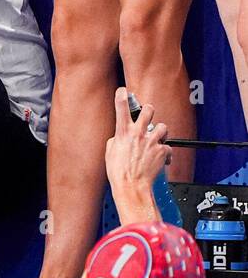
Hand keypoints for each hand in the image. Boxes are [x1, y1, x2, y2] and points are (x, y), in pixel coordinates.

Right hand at [104, 87, 169, 208]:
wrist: (132, 185)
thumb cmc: (119, 172)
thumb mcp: (110, 152)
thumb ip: (116, 140)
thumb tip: (120, 137)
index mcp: (123, 133)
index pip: (121, 109)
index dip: (121, 97)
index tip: (122, 91)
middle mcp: (138, 134)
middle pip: (148, 110)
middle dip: (148, 110)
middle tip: (147, 113)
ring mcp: (152, 141)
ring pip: (162, 127)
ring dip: (159, 133)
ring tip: (155, 141)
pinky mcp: (162, 151)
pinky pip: (167, 147)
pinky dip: (164, 153)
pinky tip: (160, 159)